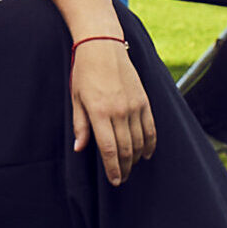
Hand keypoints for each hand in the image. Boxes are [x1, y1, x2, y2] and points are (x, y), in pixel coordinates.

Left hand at [69, 38, 156, 184]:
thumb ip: (80, 125)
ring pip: (139, 141)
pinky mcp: (144, 101)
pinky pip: (150, 128)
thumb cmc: (84, 72)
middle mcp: (119, 111)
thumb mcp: (76, 98)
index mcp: (99, 112)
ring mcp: (134, 106)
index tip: (115, 181)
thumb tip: (80, 149)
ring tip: (131, 166)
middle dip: (125, 167)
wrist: (103, 47)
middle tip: (122, 178)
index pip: (109, 148)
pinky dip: (150, 143)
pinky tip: (146, 153)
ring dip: (136, 157)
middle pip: (126, 149)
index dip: (113, 168)